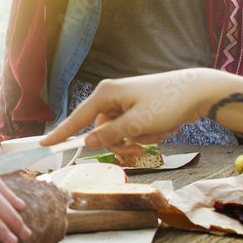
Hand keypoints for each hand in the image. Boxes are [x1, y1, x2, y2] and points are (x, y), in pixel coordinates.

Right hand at [42, 69, 206, 151]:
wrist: (198, 92)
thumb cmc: (167, 102)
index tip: (44, 145)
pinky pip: (133, 131)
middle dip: (122, 145)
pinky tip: (165, 127)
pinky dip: (148, 135)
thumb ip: (111, 135)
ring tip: (159, 133)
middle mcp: (112, 97)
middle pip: (102, 133)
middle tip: (141, 151)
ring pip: (120, 135)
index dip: (61, 133)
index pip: (77, 117)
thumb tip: (87, 142)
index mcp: (106, 94)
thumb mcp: (138, 123)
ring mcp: (125, 103)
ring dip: (138, 141)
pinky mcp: (137, 109)